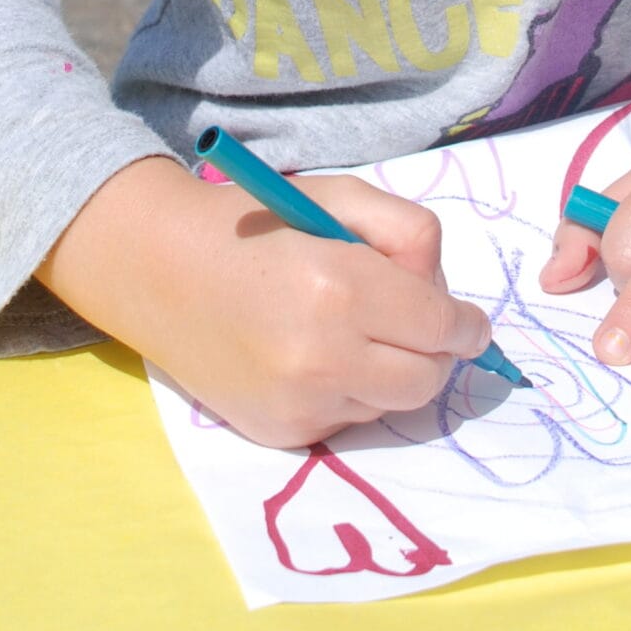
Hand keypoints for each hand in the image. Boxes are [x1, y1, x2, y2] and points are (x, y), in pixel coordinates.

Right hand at [38, 156, 492, 448]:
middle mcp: (323, 357)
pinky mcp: (279, 433)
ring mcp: (298, 404)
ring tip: (351, 330)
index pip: (441, 327)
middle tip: (419, 325)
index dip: (467, 326)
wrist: (159, 271)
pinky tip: (313, 354)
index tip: (470, 324)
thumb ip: (407, 233)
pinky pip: (346, 420)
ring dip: (391, 373)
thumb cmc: (255, 223)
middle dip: (437, 354)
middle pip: (427, 380)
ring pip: (389, 404)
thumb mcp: (337, 196)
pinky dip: (348, 391)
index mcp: (342, 287)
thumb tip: (445, 296)